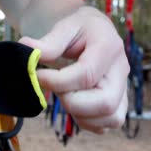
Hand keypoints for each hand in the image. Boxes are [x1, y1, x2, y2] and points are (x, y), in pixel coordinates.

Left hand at [19, 6, 128, 133]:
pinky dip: (88, 120)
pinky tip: (73, 102)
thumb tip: (27, 49)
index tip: (38, 76)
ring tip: (65, 94)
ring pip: (111, 118)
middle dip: (72, 102)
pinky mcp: (120, 102)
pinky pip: (109, 123)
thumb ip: (48, 42)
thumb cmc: (77, 29)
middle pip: (106, 103)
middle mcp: (122, 69)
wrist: (91, 32)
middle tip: (56, 89)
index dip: (57, 81)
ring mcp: (123, 87)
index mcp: (109, 45)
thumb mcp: (63, 27)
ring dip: (81, 114)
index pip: (86, 75)